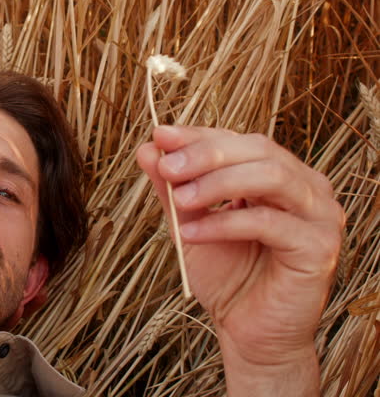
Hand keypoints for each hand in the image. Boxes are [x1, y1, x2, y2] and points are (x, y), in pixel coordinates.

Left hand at [136, 126, 343, 393]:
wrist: (249, 333)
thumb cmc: (226, 277)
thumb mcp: (190, 223)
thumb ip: (172, 187)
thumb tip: (149, 147)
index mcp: (279, 174)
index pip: (240, 140)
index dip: (199, 135)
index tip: (160, 135)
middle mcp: (306, 187)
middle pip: (259, 150)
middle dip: (206, 154)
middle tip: (166, 166)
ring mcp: (319, 215)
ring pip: (270, 177)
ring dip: (217, 183)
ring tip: (180, 199)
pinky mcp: (318, 247)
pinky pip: (268, 223)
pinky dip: (224, 223)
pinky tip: (191, 234)